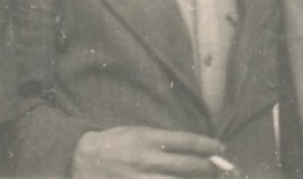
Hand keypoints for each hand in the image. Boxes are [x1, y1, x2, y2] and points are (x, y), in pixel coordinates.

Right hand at [71, 126, 222, 178]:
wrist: (81, 160)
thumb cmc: (113, 143)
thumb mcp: (137, 132)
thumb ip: (161, 141)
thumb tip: (190, 149)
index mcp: (148, 139)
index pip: (186, 141)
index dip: (207, 146)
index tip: (220, 149)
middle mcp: (147, 159)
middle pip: (188, 165)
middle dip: (208, 168)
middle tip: (218, 169)